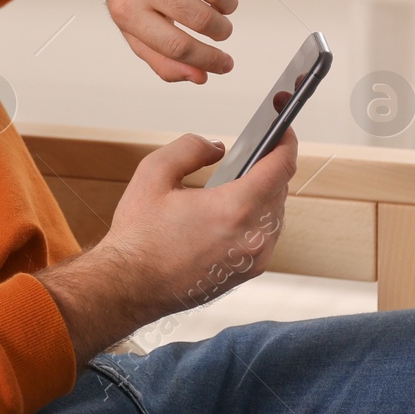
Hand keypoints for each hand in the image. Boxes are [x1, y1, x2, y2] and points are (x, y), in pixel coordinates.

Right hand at [36, 130, 295, 367]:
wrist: (130, 286)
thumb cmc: (139, 239)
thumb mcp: (154, 173)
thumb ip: (190, 148)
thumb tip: (216, 147)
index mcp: (235, 209)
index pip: (280, 166)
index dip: (285, 141)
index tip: (282, 127)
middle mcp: (253, 237)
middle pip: (280, 189)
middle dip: (269, 165)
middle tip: (253, 149)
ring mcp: (253, 259)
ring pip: (275, 214)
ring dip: (264, 192)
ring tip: (240, 178)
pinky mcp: (247, 274)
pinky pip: (265, 236)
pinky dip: (257, 217)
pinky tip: (232, 209)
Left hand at [82, 0, 242, 83]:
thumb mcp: (133, 28)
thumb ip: (163, 59)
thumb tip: (201, 77)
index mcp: (128, 11)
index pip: (176, 45)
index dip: (208, 60)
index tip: (226, 64)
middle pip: (200, 18)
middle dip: (221, 31)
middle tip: (221, 30)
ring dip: (228, 5)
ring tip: (223, 7)